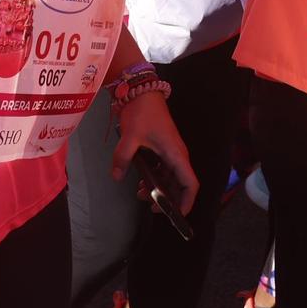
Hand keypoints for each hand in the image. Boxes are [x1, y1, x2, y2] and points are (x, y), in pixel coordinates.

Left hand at [112, 92, 199, 215]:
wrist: (142, 91)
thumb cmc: (142, 113)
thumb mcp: (130, 137)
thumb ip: (123, 158)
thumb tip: (116, 177)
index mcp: (176, 155)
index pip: (190, 183)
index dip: (187, 201)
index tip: (176, 215)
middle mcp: (177, 155)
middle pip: (180, 184)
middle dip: (169, 199)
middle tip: (151, 208)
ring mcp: (170, 152)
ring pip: (170, 178)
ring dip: (159, 189)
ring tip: (140, 195)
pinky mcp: (162, 148)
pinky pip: (162, 169)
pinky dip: (153, 179)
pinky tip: (138, 182)